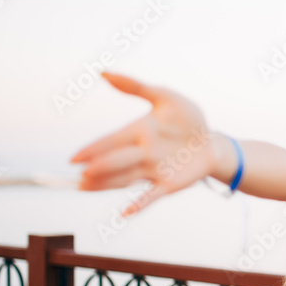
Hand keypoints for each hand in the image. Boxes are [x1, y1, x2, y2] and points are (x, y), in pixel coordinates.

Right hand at [69, 72, 213, 216]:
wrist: (211, 143)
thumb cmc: (188, 119)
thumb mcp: (166, 97)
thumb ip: (136, 86)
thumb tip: (102, 72)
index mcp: (139, 132)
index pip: (111, 141)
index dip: (93, 149)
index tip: (74, 158)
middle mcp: (141, 153)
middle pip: (115, 162)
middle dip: (98, 168)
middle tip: (79, 174)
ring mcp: (153, 171)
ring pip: (125, 179)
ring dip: (106, 184)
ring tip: (85, 188)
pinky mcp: (168, 185)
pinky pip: (151, 196)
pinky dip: (139, 204)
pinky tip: (125, 212)